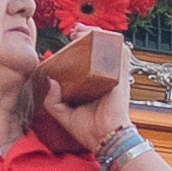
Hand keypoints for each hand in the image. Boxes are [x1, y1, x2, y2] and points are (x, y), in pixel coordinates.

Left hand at [37, 24, 132, 155]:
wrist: (105, 139)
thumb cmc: (90, 130)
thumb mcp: (64, 114)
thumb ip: (53, 101)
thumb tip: (49, 82)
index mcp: (92, 85)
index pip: (88, 60)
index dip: (79, 47)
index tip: (67, 40)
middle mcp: (104, 77)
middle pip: (99, 49)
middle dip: (87, 35)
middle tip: (74, 31)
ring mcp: (114, 76)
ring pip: (111, 46)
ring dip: (98, 34)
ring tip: (83, 30)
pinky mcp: (121, 77)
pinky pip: (122, 53)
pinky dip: (113, 42)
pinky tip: (100, 35)